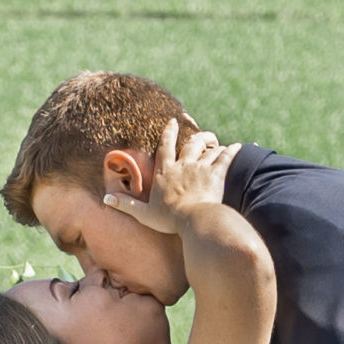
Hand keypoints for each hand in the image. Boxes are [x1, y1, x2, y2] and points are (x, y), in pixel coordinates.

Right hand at [104, 120, 241, 235]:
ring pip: (209, 148)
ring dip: (213, 143)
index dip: (168, 132)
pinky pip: (226, 158)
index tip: (172, 121)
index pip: (165, 147)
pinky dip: (233, 151)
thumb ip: (125, 204)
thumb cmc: (168, 220)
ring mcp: (201, 169)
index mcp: (165, 172)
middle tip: (198, 130)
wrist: (193, 221)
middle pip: (190, 143)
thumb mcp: (143, 213)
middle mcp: (183, 166)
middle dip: (195, 135)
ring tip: (215, 141)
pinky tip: (238, 146)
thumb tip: (105, 200)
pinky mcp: (217, 175)